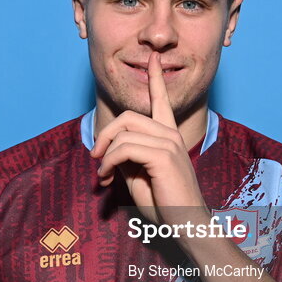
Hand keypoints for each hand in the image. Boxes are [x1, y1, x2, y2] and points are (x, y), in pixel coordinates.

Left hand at [90, 53, 209, 224]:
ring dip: (104, 154)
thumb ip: (127, 158)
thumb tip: (109, 149)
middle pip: (127, 117)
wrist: (186, 224)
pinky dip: (108, 162)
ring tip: (102, 174)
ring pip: (123, 133)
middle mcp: (171, 134)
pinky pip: (124, 148)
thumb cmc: (165, 205)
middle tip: (96, 158)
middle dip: (104, 135)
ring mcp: (169, 143)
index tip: (153, 58)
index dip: (156, 78)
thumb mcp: (139, 177)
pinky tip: (107, 176)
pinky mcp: (163, 156)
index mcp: (169, 136)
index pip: (162, 100)